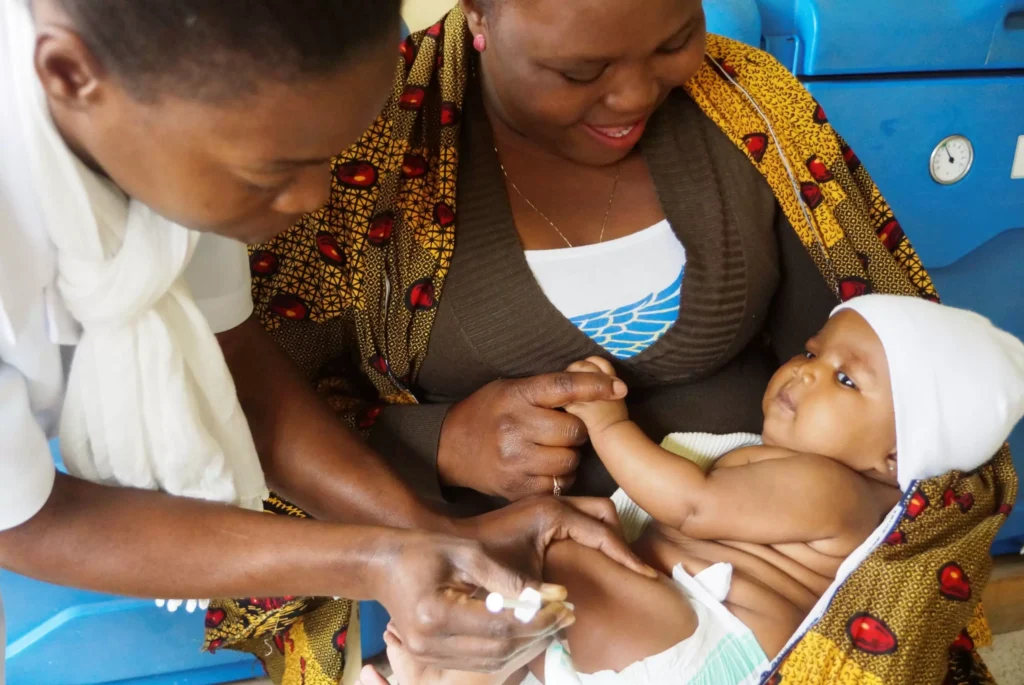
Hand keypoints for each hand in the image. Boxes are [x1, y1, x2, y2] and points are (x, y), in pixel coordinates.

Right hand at [372, 529, 574, 671]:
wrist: (381, 566)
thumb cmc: (423, 550)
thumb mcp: (465, 551)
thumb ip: (506, 575)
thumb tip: (551, 593)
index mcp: (435, 614)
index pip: (500, 627)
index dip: (537, 619)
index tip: (565, 604)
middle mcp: (429, 643)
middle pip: (499, 651)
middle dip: (538, 633)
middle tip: (567, 614)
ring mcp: (427, 656)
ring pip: (492, 662)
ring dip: (527, 644)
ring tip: (553, 621)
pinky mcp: (431, 659)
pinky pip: (479, 662)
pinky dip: (508, 649)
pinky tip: (527, 630)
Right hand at [438, 371, 627, 499]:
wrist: (449, 447)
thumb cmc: (488, 413)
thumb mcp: (510, 389)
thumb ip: (546, 390)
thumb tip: (598, 384)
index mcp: (516, 395)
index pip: (564, 387)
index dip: (595, 388)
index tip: (620, 389)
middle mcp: (515, 426)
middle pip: (574, 430)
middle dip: (576, 431)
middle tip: (561, 430)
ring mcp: (514, 460)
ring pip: (570, 461)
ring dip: (569, 457)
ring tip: (550, 450)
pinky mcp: (516, 487)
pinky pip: (558, 485)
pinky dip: (558, 478)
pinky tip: (543, 468)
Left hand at [457, 496, 655, 580]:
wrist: (450, 543)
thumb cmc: (480, 561)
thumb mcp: (515, 581)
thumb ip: (544, 595)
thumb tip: (572, 609)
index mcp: (552, 513)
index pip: (602, 533)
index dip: (627, 558)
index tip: (648, 578)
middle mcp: (553, 502)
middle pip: (604, 511)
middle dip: (620, 539)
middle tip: (631, 570)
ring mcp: (548, 503)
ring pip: (594, 511)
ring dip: (608, 535)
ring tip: (618, 565)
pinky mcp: (542, 511)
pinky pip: (580, 516)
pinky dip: (593, 533)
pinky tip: (594, 559)